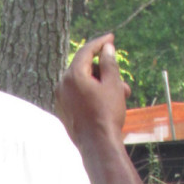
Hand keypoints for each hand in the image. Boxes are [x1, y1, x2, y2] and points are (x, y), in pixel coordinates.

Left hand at [57, 35, 130, 149]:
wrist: (98, 146)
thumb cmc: (106, 115)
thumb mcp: (113, 84)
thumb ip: (109, 62)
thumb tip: (106, 48)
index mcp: (72, 76)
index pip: (86, 51)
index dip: (100, 43)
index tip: (111, 38)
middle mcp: (62, 86)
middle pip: (85, 68)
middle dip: (105, 72)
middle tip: (123, 80)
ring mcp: (60, 100)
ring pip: (83, 83)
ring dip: (101, 85)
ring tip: (122, 95)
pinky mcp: (63, 112)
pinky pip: (77, 95)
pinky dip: (91, 94)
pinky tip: (107, 102)